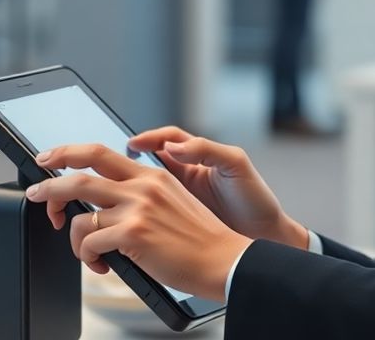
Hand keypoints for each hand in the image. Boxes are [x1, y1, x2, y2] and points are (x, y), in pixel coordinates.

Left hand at [27, 144, 251, 302]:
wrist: (222, 259)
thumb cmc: (198, 240)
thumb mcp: (172, 203)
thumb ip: (142, 196)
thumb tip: (104, 205)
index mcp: (152, 175)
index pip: (101, 153)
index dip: (70, 153)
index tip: (51, 159)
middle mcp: (143, 186)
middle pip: (81, 172)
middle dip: (49, 181)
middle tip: (35, 190)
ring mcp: (137, 208)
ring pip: (79, 210)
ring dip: (66, 231)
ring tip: (75, 245)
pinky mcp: (132, 233)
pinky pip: (89, 242)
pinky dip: (87, 257)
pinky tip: (101, 265)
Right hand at [128, 126, 307, 247]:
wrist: (263, 236)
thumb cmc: (254, 199)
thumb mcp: (236, 165)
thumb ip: (207, 150)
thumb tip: (174, 147)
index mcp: (199, 157)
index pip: (168, 139)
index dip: (149, 138)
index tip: (133, 144)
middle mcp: (187, 174)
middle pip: (151, 159)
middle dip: (130, 159)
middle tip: (110, 165)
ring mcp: (181, 197)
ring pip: (147, 185)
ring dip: (131, 185)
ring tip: (114, 189)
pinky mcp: (178, 218)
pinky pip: (152, 210)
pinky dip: (140, 210)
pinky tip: (130, 215)